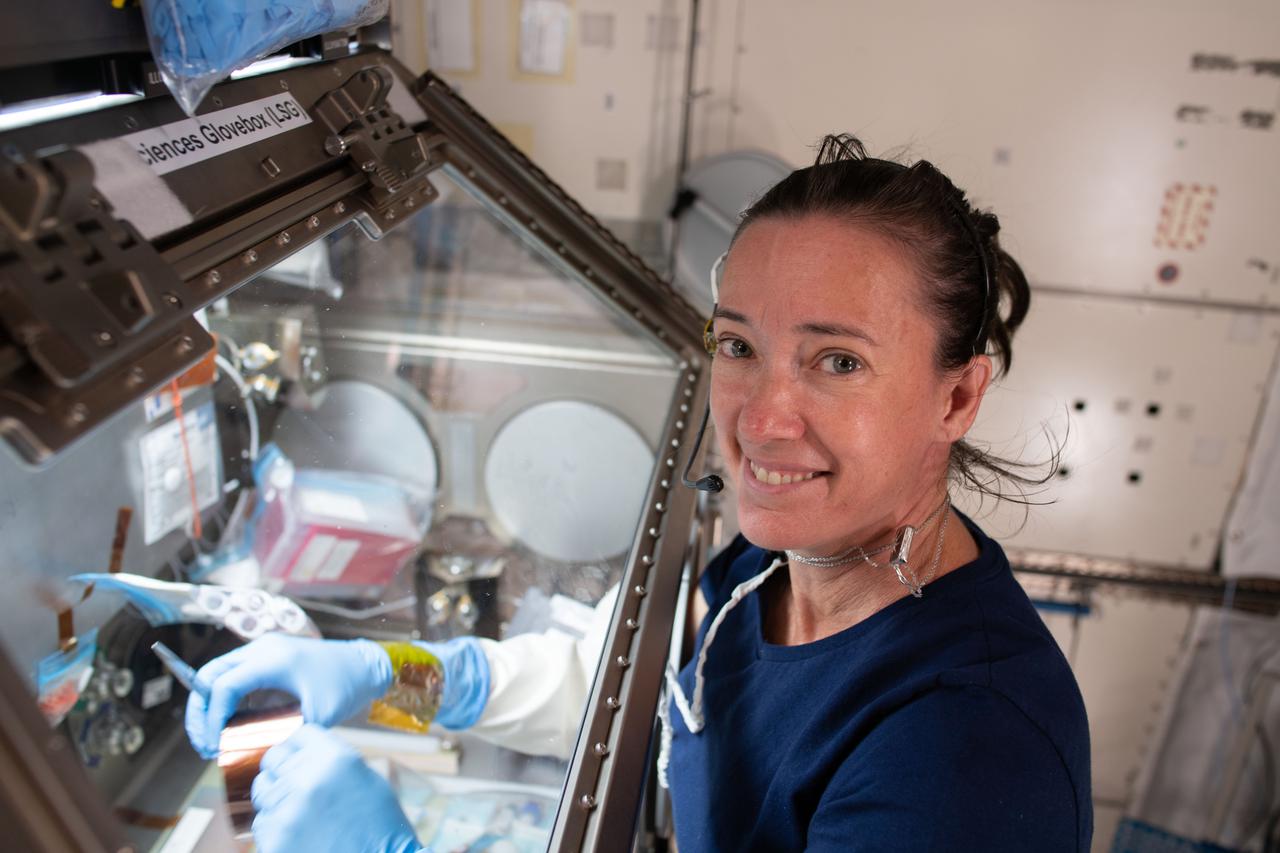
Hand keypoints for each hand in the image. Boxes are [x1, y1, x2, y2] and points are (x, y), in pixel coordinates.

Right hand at [185, 634, 391, 758]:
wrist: (364, 665)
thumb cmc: (345, 686)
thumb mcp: (317, 716)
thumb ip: (282, 734)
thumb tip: (250, 754)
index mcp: (272, 659)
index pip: (224, 686)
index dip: (212, 719)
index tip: (213, 747)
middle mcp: (261, 649)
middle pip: (209, 676)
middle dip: (201, 713)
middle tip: (204, 746)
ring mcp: (262, 651)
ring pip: (217, 675)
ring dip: (209, 707)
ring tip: (211, 741)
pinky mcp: (265, 660)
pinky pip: (233, 677)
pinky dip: (224, 701)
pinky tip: (227, 728)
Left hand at [251, 724, 419, 852]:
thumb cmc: (380, 825)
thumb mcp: (366, 778)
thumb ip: (331, 759)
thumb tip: (303, 751)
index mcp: (334, 758)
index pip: (299, 735)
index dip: (300, 745)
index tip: (301, 754)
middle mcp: (306, 779)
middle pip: (273, 759)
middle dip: (283, 768)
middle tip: (296, 784)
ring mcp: (286, 812)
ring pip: (263, 791)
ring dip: (277, 798)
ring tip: (301, 813)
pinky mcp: (274, 840)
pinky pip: (262, 823)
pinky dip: (275, 828)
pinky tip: (299, 834)